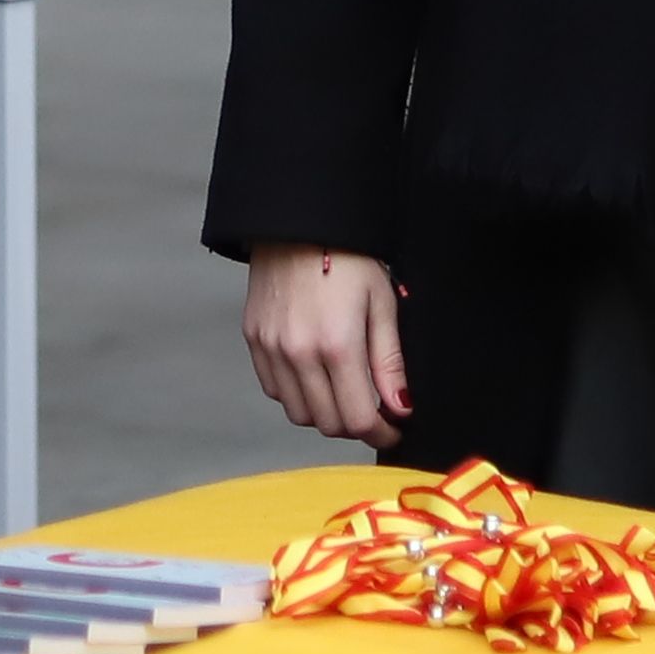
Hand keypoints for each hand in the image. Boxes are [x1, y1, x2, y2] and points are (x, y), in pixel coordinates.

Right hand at [240, 246, 408, 443]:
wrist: (299, 221)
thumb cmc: (348, 256)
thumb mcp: (382, 303)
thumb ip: (389, 362)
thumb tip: (400, 407)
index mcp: (337, 345)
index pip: (358, 419)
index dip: (381, 432)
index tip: (394, 428)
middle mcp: (299, 353)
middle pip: (328, 423)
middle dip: (356, 426)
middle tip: (375, 411)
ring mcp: (271, 348)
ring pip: (299, 413)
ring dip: (325, 414)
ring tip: (345, 392)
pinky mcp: (254, 340)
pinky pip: (275, 390)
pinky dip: (297, 394)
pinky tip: (316, 375)